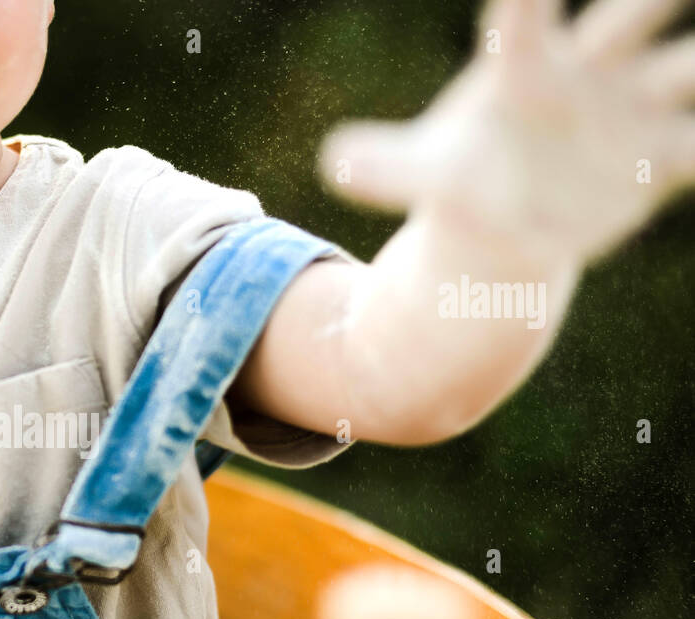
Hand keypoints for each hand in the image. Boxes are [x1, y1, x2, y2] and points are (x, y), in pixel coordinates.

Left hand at [320, 0, 694, 263]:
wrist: (506, 223)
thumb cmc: (462, 180)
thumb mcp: (423, 175)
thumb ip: (384, 167)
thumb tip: (333, 162)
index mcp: (524, 66)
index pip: (527, 15)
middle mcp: (587, 72)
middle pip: (629, 14)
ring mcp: (629, 110)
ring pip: (685, 69)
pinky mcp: (656, 159)